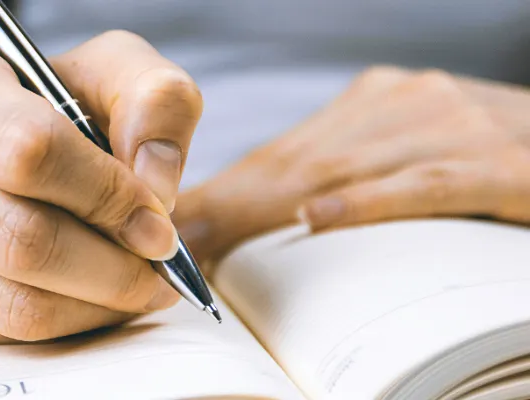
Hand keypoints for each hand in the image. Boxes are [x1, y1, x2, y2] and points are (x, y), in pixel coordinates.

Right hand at [0, 31, 203, 343]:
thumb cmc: (32, 115)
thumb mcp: (99, 76)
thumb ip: (153, 99)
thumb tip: (154, 184)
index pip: (28, 150)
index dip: (107, 194)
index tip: (155, 219)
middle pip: (21, 240)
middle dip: (112, 266)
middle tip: (154, 267)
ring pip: (13, 304)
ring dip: (95, 306)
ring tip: (128, 285)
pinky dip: (61, 327)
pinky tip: (78, 297)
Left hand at [174, 66, 529, 265]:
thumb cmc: (498, 159)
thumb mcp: (419, 152)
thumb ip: (358, 175)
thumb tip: (284, 226)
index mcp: (378, 102)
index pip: (284, 153)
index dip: (222, 192)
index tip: (168, 225)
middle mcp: (405, 103)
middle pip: (297, 163)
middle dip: (225, 206)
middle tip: (167, 241)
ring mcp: (453, 127)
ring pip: (342, 171)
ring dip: (266, 212)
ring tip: (207, 243)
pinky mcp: (503, 165)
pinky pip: (424, 184)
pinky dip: (367, 203)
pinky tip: (318, 218)